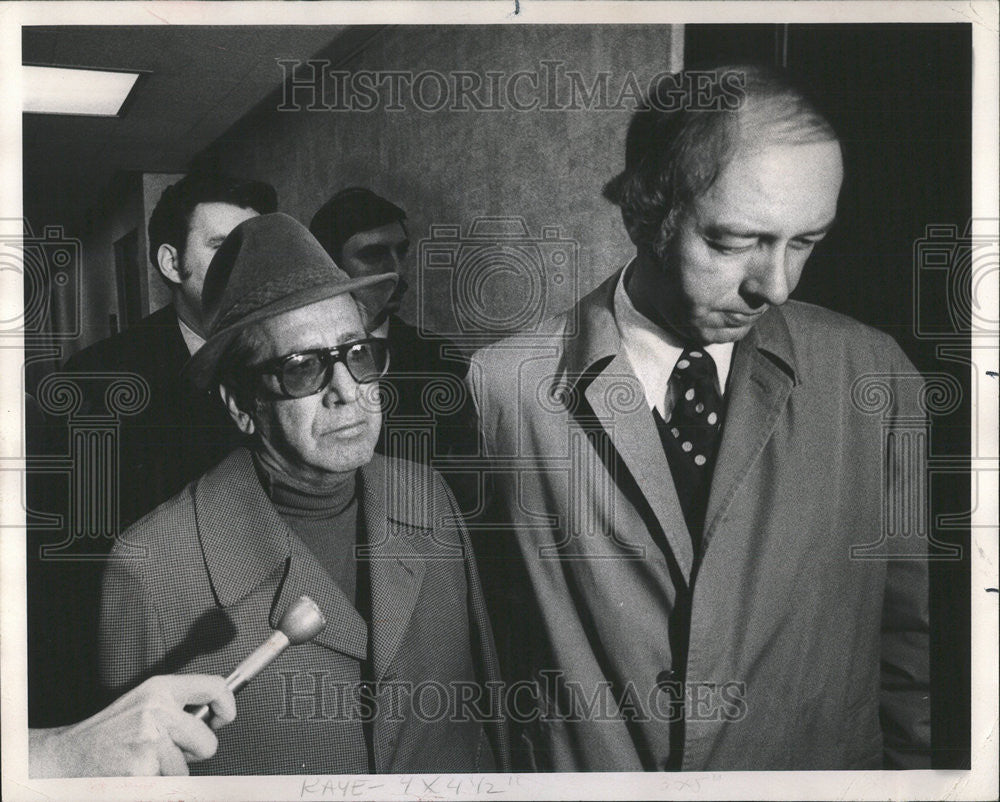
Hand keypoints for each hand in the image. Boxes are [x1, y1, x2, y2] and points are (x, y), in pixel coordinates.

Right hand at [29, 674, 236, 776]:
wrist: (67, 757)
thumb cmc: (108, 734)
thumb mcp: (145, 704)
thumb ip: (179, 705)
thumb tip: (217, 713)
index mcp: (160, 689)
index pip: (215, 687)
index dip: (228, 706)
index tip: (223, 718)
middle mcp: (157, 710)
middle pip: (208, 742)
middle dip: (194, 754)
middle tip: (168, 751)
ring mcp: (150, 740)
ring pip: (186, 771)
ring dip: (168, 773)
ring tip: (142, 761)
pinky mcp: (142, 769)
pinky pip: (168, 786)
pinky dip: (154, 786)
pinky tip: (134, 774)